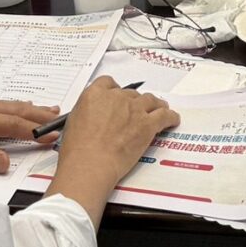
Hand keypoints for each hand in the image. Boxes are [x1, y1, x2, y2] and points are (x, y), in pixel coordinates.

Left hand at [0, 98, 58, 175]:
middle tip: (60, 117)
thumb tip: (6, 161)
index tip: (53, 135)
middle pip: (14, 110)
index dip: (35, 130)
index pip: (13, 125)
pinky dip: (13, 108)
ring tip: (47, 109)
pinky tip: (17, 108)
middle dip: (38, 114)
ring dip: (28, 109)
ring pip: (6, 106)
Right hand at [44, 77, 180, 224]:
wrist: (90, 164)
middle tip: (136, 111)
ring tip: (159, 108)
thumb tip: (94, 114)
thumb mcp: (73, 121)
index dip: (115, 90)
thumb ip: (87, 110)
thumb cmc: (78, 149)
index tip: (117, 97)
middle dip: (134, 102)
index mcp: (95, 94)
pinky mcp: (148, 124)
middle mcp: (116, 97)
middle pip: (130, 93)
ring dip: (155, 104)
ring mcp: (134, 109)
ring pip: (150, 100)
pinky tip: (172, 119)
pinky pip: (164, 115)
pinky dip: (170, 117)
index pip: (108, 83)